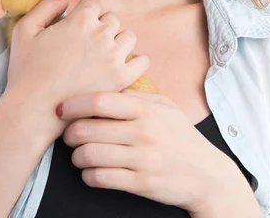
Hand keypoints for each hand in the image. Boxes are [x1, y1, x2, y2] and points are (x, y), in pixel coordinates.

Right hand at [6, 0, 149, 112]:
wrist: (33, 110)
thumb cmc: (25, 71)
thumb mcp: (24, 30)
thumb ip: (45, 7)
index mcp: (80, 19)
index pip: (92, 4)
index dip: (84, 13)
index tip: (77, 27)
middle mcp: (101, 34)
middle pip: (112, 19)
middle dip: (101, 26)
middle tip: (89, 44)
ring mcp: (113, 56)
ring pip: (128, 37)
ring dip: (118, 41)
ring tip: (104, 55)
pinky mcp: (121, 79)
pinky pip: (142, 62)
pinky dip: (136, 61)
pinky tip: (122, 66)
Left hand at [59, 89, 237, 213]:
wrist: (208, 175)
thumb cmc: (181, 136)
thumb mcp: (164, 106)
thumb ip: (135, 95)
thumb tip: (105, 84)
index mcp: (145, 109)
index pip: (99, 101)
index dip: (73, 103)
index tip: (61, 108)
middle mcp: (142, 132)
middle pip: (87, 129)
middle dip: (69, 133)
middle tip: (69, 135)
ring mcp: (142, 159)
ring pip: (89, 155)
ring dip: (76, 156)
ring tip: (79, 154)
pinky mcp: (141, 184)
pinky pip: (100, 179)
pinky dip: (88, 175)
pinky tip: (91, 171)